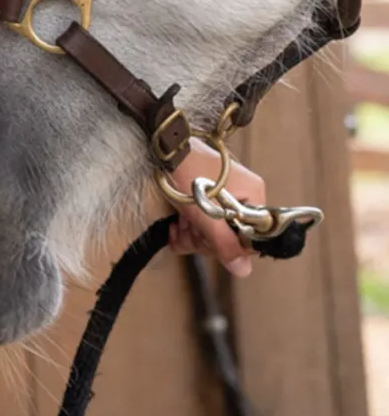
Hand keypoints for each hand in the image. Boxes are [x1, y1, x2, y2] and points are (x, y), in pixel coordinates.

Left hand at [166, 138, 264, 277]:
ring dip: (193, 234)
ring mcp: (222, 190)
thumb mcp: (206, 214)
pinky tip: (174, 227)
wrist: (162, 144)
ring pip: (213, 227)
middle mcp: (242, 192)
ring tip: (177, 230)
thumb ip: (225, 244)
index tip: (209, 247)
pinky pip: (203, 216)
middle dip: (205, 240)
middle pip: (230, 234)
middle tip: (188, 235)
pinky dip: (188, 224)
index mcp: (253, 195)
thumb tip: (244, 271)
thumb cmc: (187, 174)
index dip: (229, 247)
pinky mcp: (203, 189)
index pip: (252, 236)